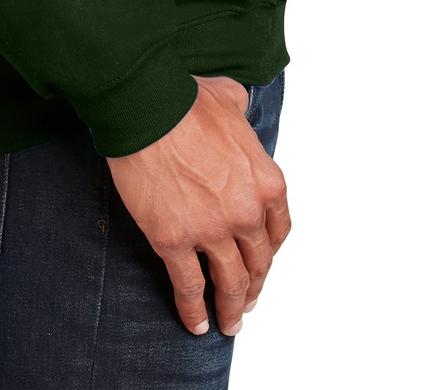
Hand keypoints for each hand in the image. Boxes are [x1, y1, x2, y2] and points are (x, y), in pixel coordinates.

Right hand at [105, 73, 291, 337]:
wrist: (148, 109)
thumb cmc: (185, 101)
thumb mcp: (231, 100)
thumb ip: (242, 113)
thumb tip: (238, 109)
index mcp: (265, 181)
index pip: (278, 229)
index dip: (270, 250)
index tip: (262, 261)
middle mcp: (246, 212)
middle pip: (258, 261)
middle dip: (255, 285)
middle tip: (248, 300)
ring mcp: (211, 230)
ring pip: (230, 282)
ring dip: (232, 307)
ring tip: (229, 323)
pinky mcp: (175, 242)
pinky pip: (189, 287)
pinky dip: (194, 311)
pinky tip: (196, 324)